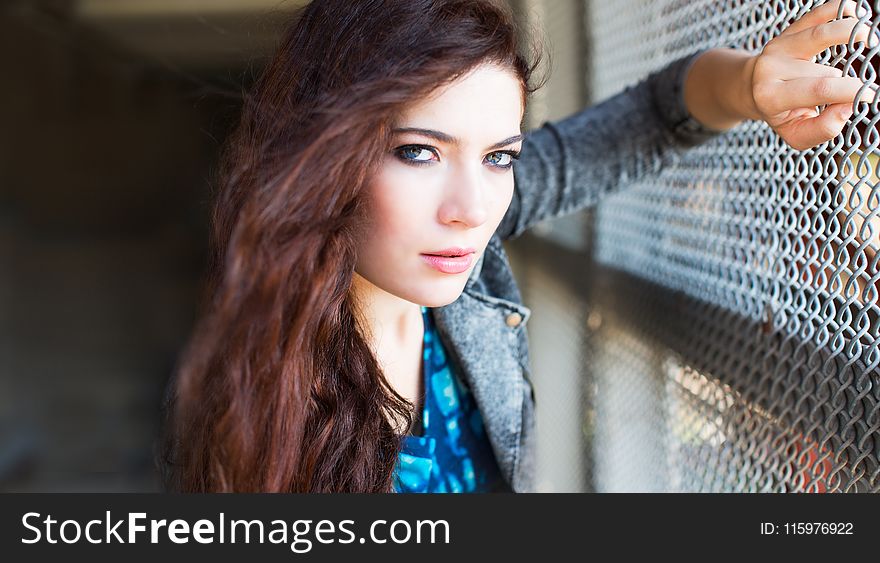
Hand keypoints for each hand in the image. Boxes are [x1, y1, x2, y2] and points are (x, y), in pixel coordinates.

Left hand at [748, 0, 877, 149]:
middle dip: (844, 81)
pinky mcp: (788, 31)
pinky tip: (854, 16)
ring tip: (868, 40)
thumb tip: (847, 107)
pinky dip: (839, 10)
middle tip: (844, 89)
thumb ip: (822, 130)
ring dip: (851, 33)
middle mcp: (770, 69)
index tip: (869, 95)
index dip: (851, 91)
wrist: (752, 88)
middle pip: (826, 72)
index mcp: (770, 97)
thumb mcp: (795, 133)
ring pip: (822, 35)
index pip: (819, 89)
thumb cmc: (781, 113)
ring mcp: (778, 47)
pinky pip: (817, 14)